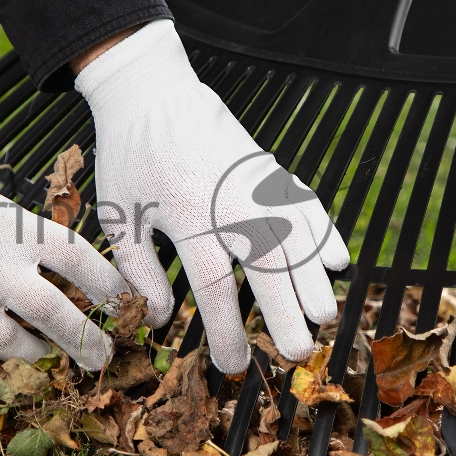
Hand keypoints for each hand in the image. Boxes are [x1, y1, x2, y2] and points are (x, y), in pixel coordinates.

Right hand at [0, 128, 128, 371]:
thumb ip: (10, 228)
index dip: (113, 287)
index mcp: (18, 231)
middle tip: (104, 358)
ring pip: (20, 349)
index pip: (86, 262)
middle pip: (63, 319)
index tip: (126, 303)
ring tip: (36, 351)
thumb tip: (31, 252)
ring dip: (33, 352)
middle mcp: (3, 273)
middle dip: (91, 344)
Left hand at [75, 20, 349, 373]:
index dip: (227, 332)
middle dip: (286, 315)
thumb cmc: (130, 156)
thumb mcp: (118, 214)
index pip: (215, 288)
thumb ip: (137, 270)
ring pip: (299, 237)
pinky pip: (307, 203)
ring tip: (324, 315)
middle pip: (270, 267)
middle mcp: (230, 201)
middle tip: (298, 354)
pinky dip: (326, 232)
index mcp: (187, 216)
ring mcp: (256, 181)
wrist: (150, 92)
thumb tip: (158, 317)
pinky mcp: (268, 166)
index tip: (232, 363)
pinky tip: (337, 260)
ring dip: (315, 279)